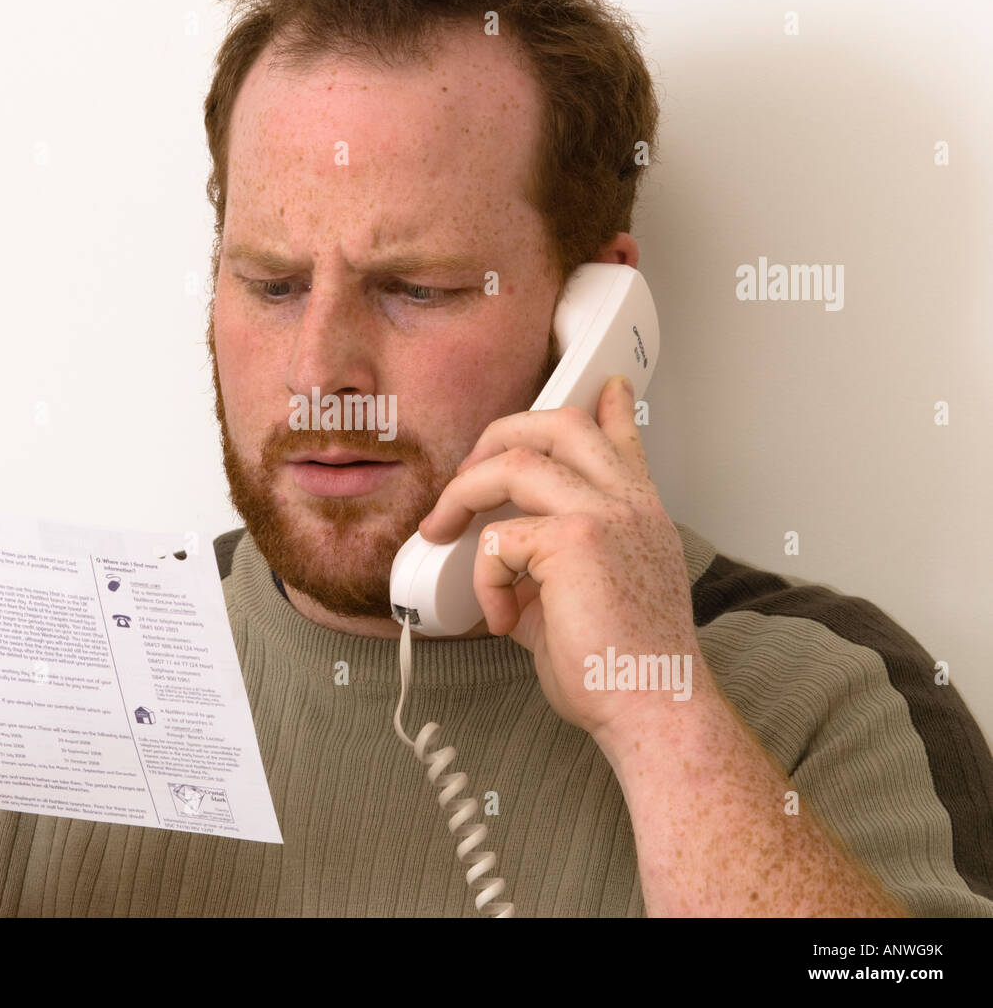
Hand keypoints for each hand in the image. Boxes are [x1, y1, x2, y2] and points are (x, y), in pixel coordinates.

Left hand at [417, 375, 710, 738]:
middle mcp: (628, 502)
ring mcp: (604, 514)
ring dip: (463, 492)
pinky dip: (484, 579)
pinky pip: (496, 538)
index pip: (625, 439)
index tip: (609, 387)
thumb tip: (504, 557)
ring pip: (513, 461)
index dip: (612, 407)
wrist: (652, 707)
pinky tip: (502, 617)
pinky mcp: (574, 540)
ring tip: (442, 529)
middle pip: (559, 423)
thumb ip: (554, 561)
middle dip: (497, 435)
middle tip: (465, 474)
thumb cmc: (624, 668)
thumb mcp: (591, 597)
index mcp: (639, 514)